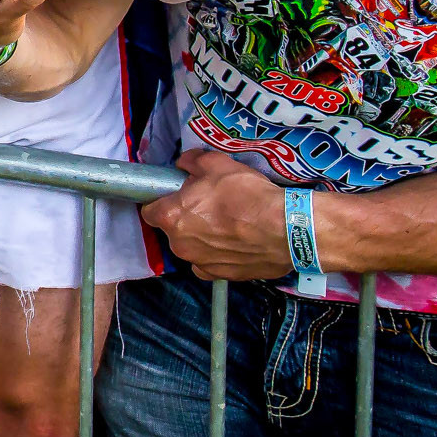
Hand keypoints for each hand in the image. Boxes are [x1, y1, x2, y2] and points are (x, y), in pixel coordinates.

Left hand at [139, 150, 292, 280]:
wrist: (286, 229)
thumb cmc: (248, 196)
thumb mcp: (217, 164)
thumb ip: (193, 162)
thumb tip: (185, 163)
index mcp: (172, 217)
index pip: (150, 210)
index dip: (161, 201)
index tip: (174, 195)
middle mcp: (180, 245)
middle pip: (173, 229)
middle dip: (186, 217)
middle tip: (209, 205)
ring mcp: (200, 263)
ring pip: (192, 247)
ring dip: (203, 237)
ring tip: (228, 223)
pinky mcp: (222, 275)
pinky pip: (210, 264)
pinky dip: (218, 255)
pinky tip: (234, 243)